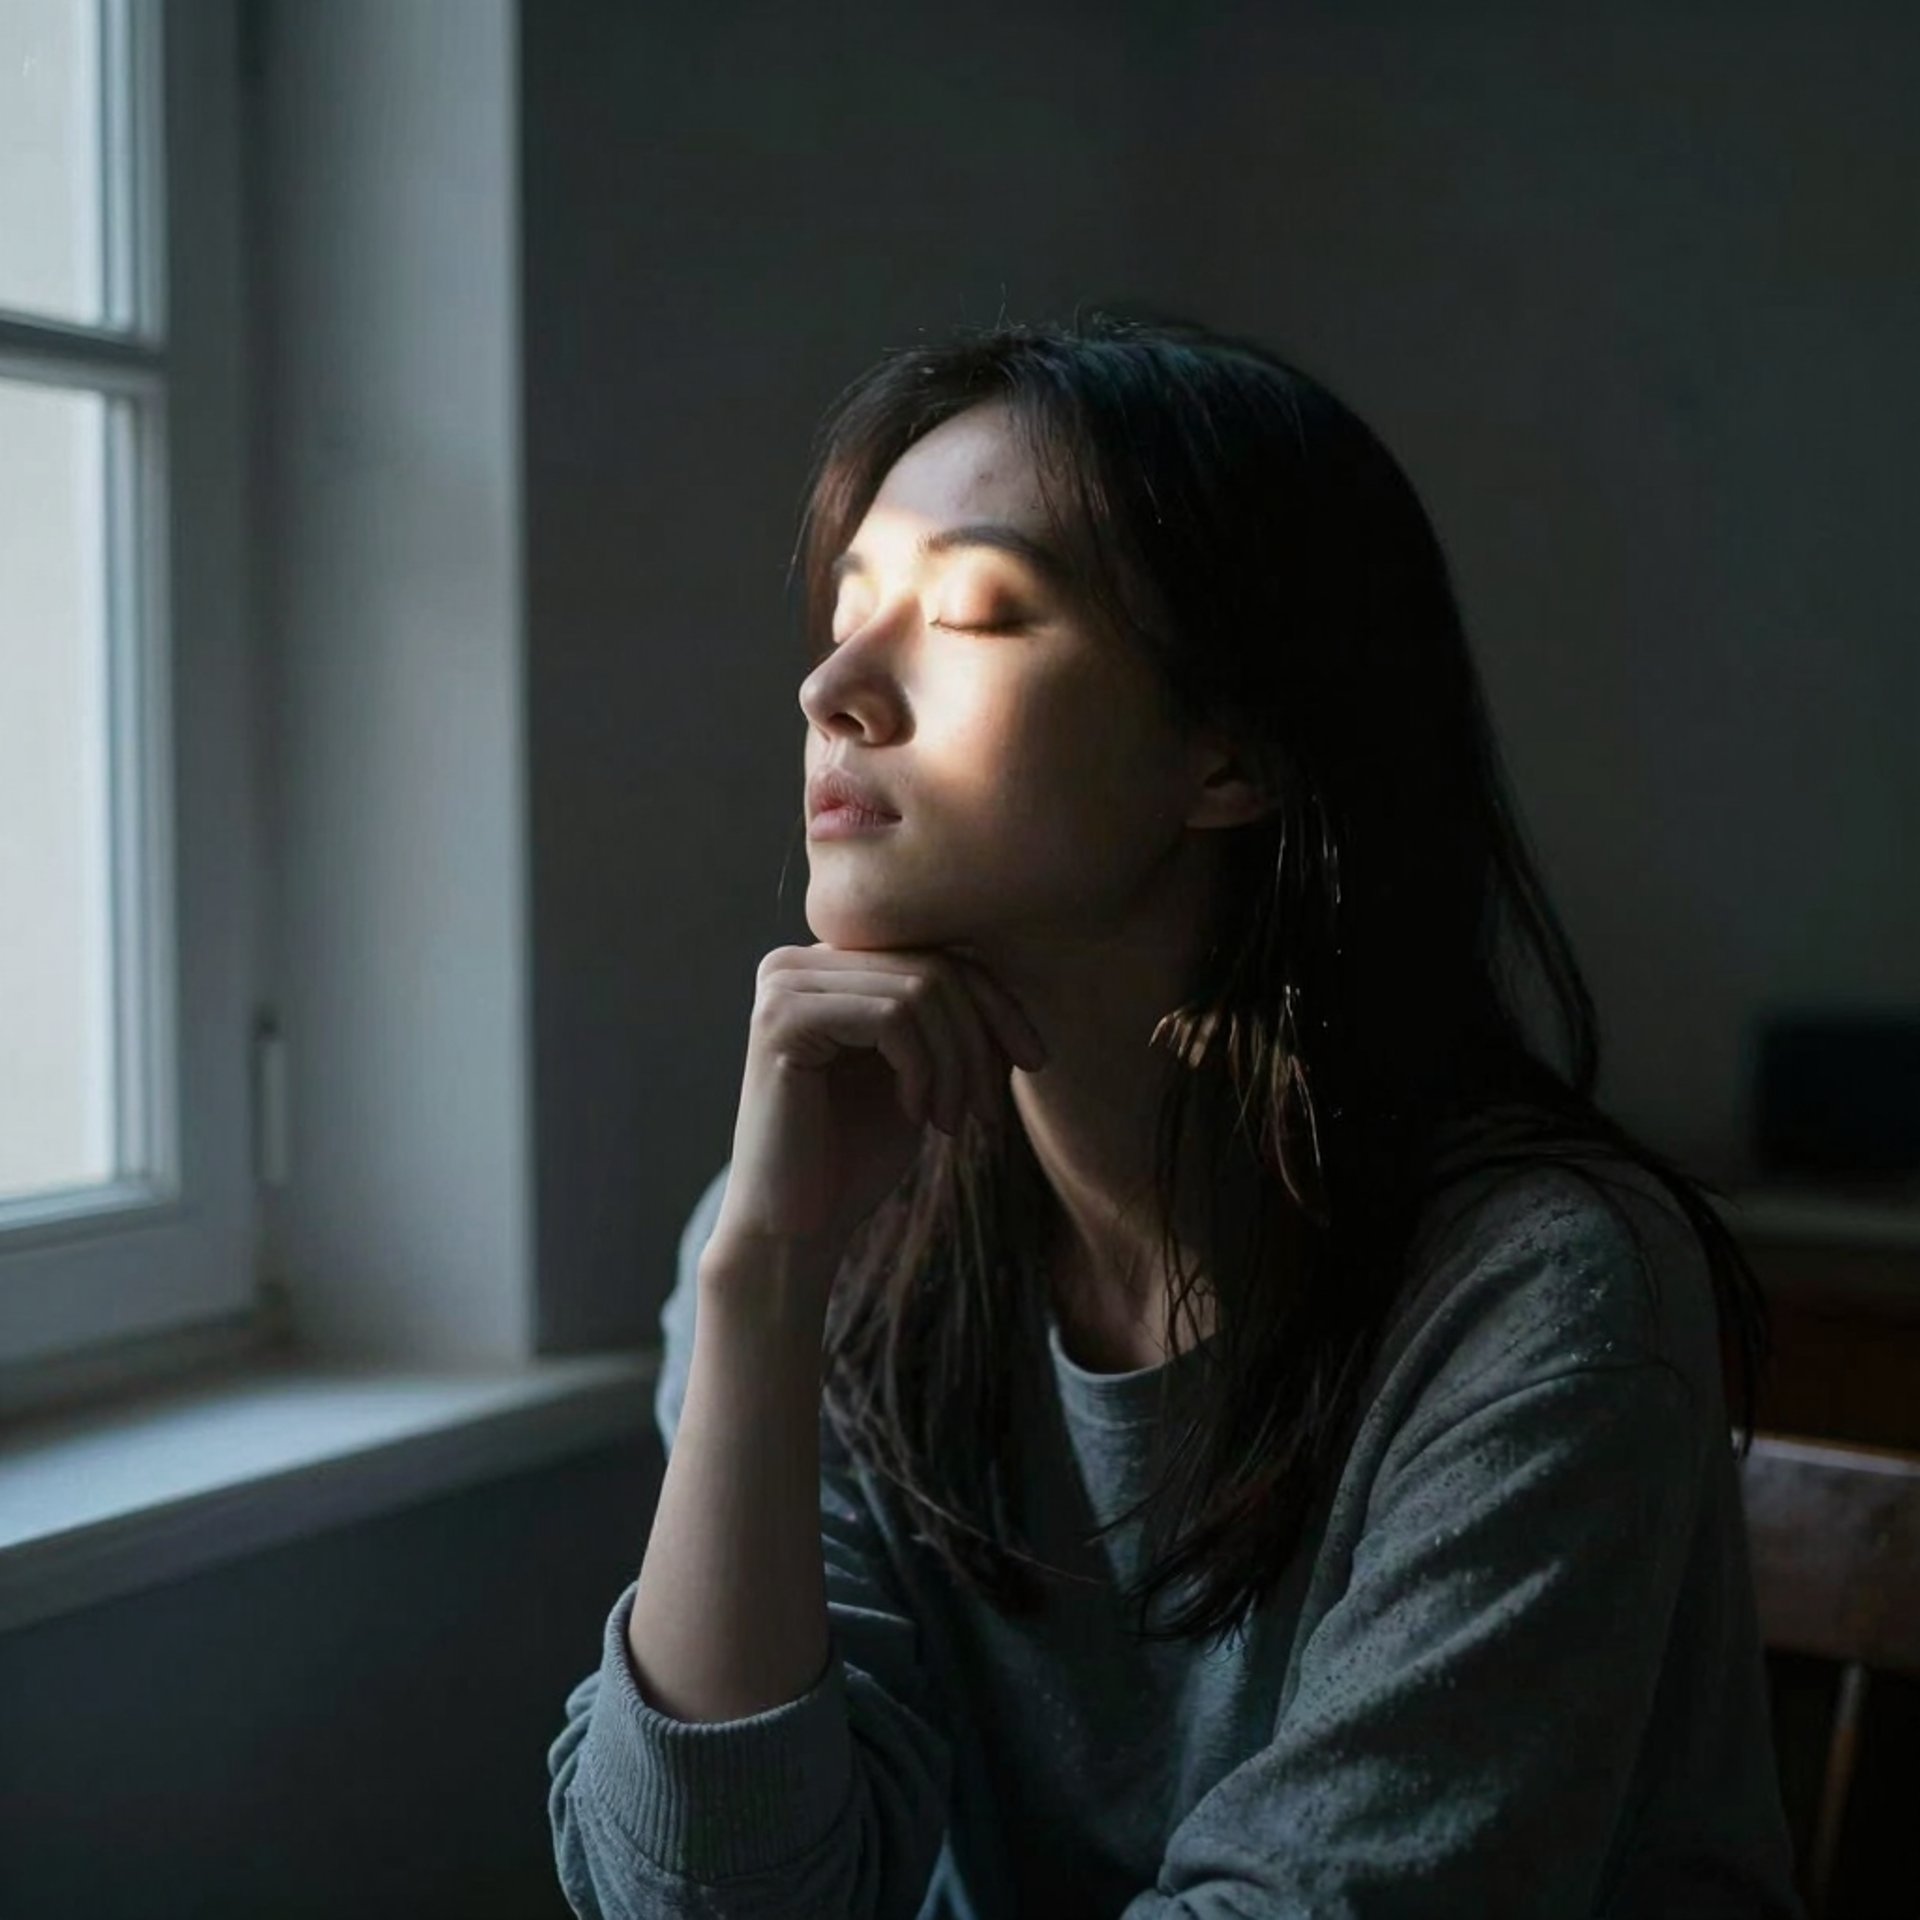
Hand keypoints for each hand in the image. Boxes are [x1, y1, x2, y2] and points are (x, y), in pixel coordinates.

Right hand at [706, 942, 1047, 1269]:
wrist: (792, 1229)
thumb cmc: (854, 1156)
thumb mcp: (921, 1072)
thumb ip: (949, 1018)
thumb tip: (1016, 982)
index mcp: (828, 965)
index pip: (937, 953)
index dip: (997, 1004)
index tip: (1034, 1062)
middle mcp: (797, 961)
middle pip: (933, 967)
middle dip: (980, 1042)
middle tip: (989, 1111)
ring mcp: (782, 985)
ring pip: (920, 991)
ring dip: (956, 1065)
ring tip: (953, 1122)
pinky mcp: (781, 1019)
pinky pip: (891, 1018)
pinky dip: (923, 1070)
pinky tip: (915, 1115)